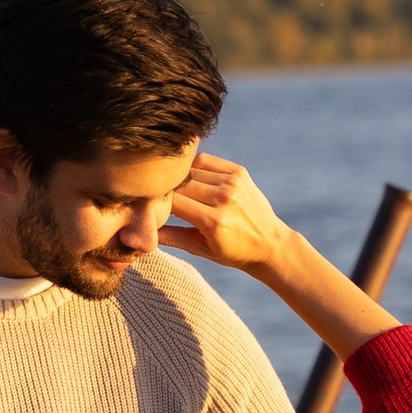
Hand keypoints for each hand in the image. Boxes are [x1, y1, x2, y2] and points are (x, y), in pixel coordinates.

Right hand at [161, 152, 293, 273]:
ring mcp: (233, 183)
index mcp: (214, 223)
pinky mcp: (239, 172)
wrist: (270, 243)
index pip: (172, 202)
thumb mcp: (201, 250)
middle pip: (179, 185)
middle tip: (160, 199)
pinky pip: (204, 161)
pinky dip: (194, 168)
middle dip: (166, 191)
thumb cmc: (232, 251)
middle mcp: (224, 199)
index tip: (151, 208)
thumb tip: (142, 232)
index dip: (158, 204)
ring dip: (180, 180)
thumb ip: (172, 238)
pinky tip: (192, 179)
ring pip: (190, 171)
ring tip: (177, 192)